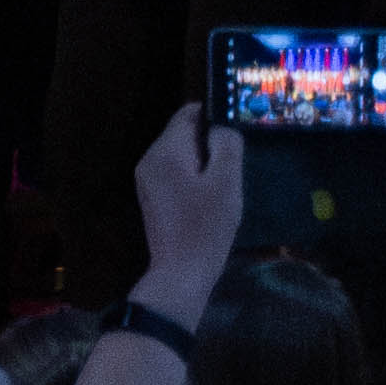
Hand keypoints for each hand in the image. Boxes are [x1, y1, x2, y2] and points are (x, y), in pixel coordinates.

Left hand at [128, 105, 236, 313]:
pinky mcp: (154, 196)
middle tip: (236, 161)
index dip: (214, 115)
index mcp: (164, 151)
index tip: (237, 129)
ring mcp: (148, 179)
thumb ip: (225, 146)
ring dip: (205, 162)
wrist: (181, 270)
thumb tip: (221, 127)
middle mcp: (149, 160)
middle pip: (183, 134)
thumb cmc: (206, 225)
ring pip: (182, 154)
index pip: (187, 114)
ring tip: (226, 181)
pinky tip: (212, 195)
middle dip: (211, 142)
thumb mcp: (225, 181)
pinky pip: (177, 173)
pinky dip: (196, 176)